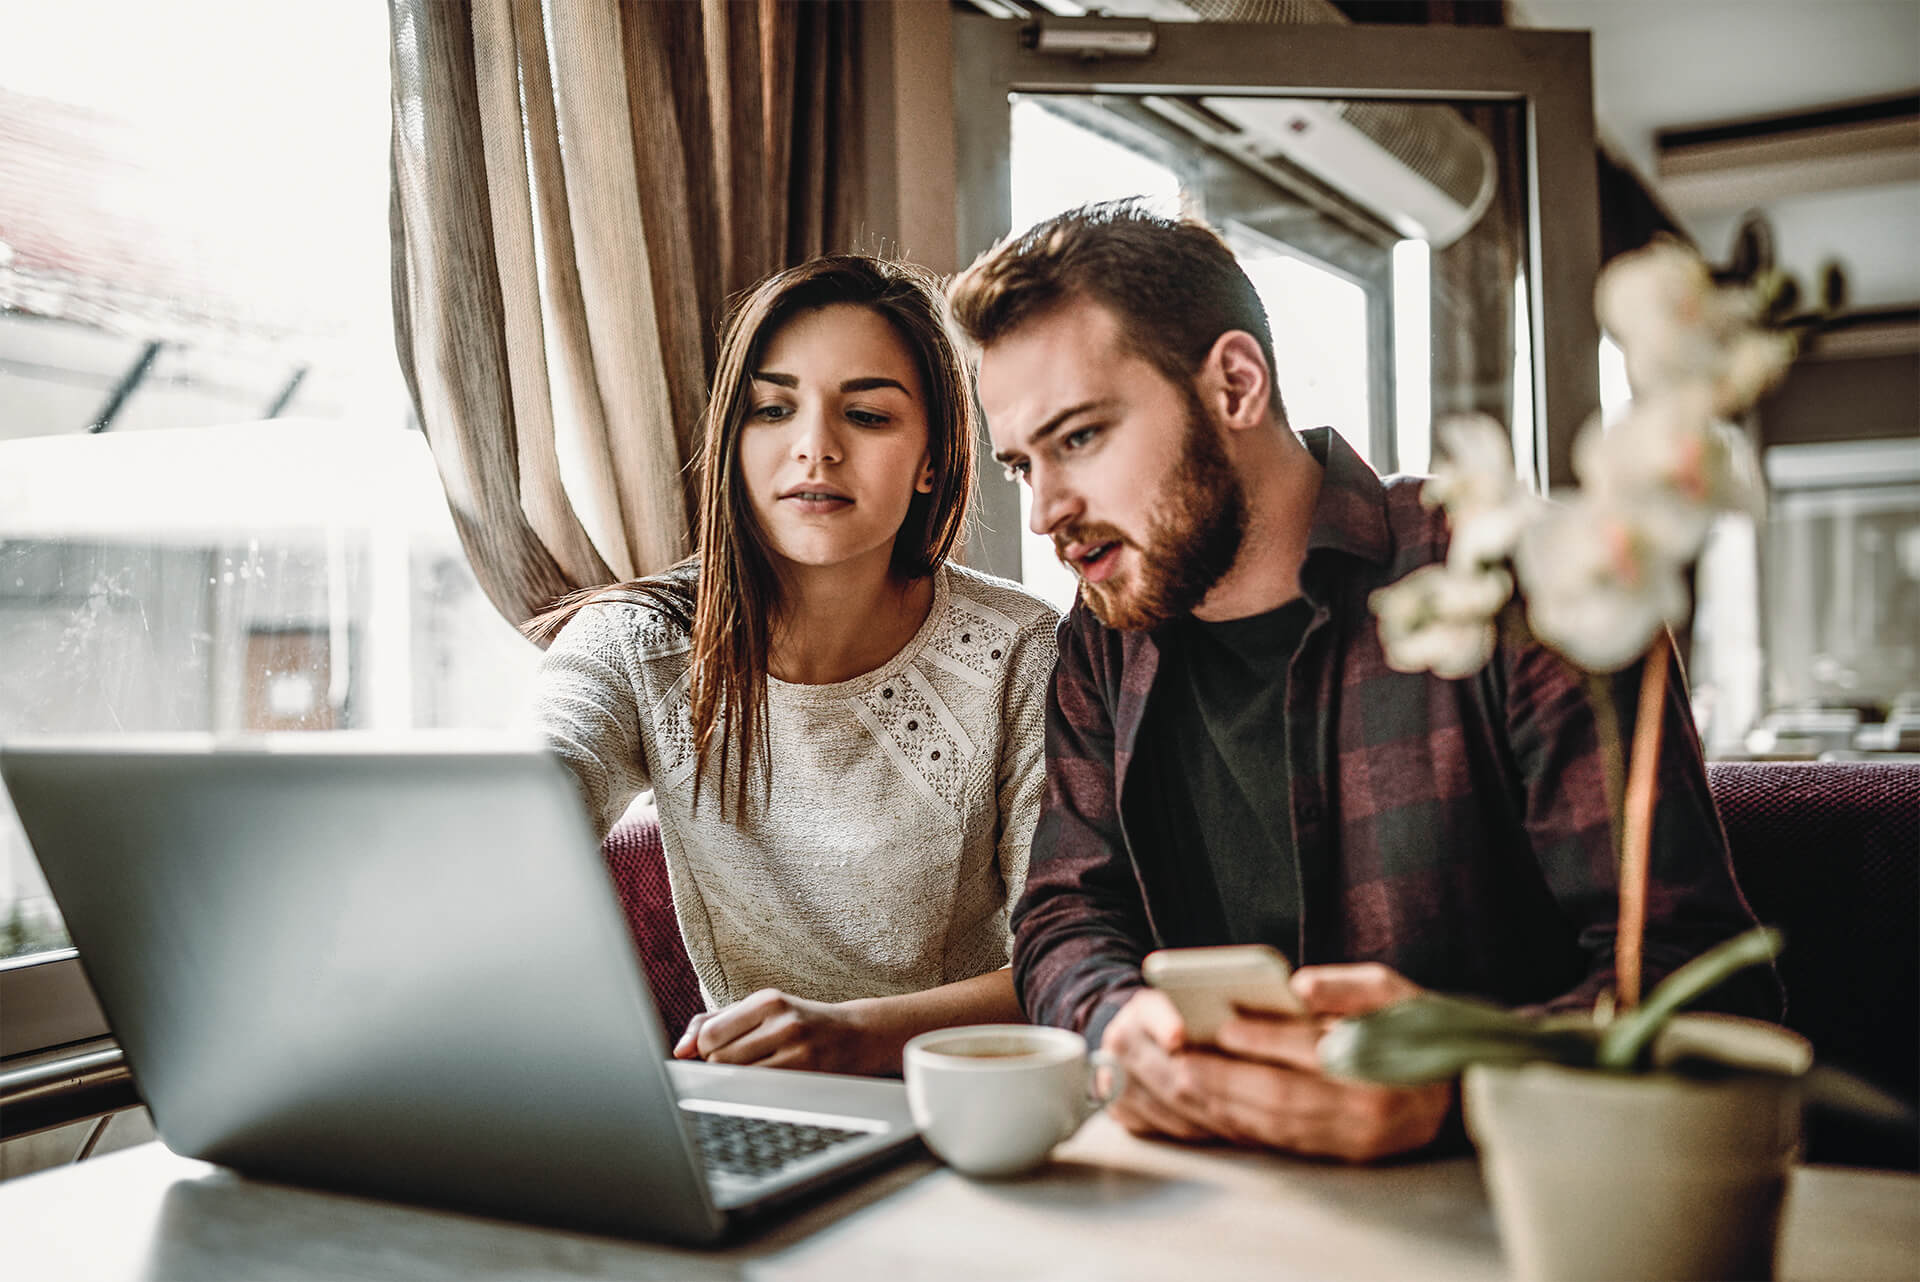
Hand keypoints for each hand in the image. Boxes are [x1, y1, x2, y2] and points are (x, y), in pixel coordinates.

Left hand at [673, 988, 875, 1074]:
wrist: (856, 1036)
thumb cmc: (798, 1022)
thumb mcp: (759, 1011)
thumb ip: (713, 1023)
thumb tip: (679, 1051)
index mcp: (766, 1000)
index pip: (709, 1036)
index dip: (705, 1051)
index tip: (718, 1053)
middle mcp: (782, 1021)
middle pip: (720, 1060)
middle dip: (719, 1068)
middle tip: (738, 1065)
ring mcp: (797, 1049)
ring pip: (738, 1078)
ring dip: (736, 1082)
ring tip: (753, 1074)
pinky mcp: (807, 1074)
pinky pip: (761, 1091)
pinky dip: (755, 1092)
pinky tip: (767, 1085)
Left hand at [1103, 966, 1451, 1160]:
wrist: (1457, 1089)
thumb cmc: (1415, 1026)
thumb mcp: (1391, 990)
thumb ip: (1345, 986)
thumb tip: (1298, 983)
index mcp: (1380, 1061)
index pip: (1309, 1050)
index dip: (1262, 1039)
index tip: (1222, 1026)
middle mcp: (1367, 1108)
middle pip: (1283, 1095)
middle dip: (1226, 1078)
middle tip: (1182, 1061)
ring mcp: (1356, 1139)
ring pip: (1279, 1126)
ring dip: (1228, 1106)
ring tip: (1189, 1082)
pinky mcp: (1346, 1156)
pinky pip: (1286, 1143)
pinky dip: (1248, 1125)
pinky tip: (1219, 1106)